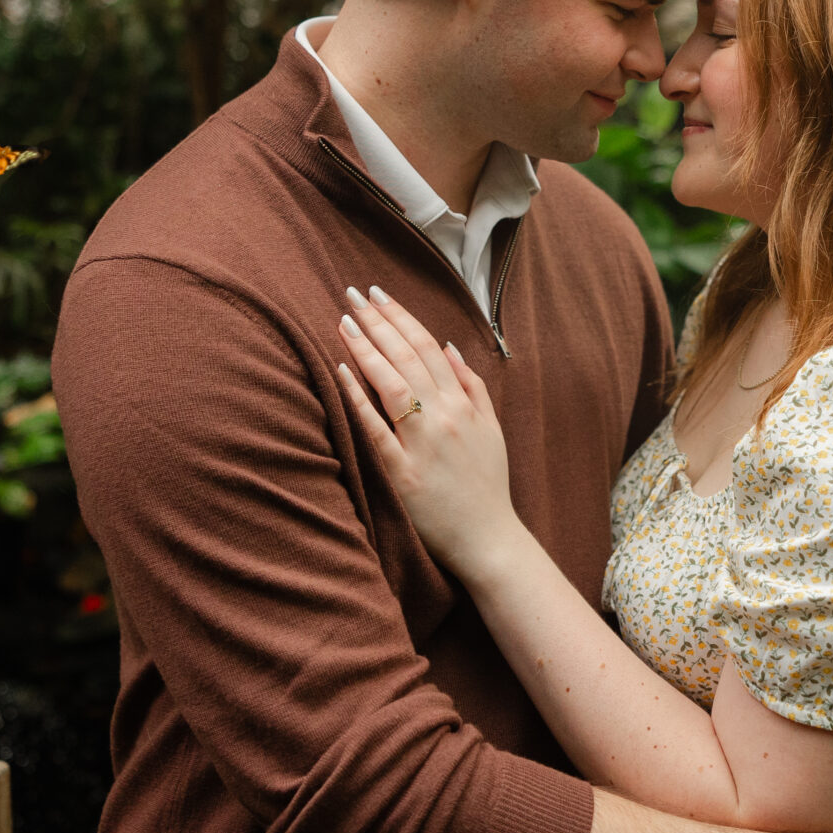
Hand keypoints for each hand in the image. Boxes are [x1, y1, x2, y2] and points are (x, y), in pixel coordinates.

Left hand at [335, 287, 524, 578]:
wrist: (489, 539)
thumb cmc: (486, 485)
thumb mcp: (491, 428)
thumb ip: (472, 386)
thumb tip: (449, 347)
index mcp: (463, 403)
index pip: (427, 347)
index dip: (401, 317)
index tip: (378, 294)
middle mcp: (444, 416)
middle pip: (406, 357)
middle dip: (377, 321)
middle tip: (351, 293)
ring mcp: (422, 443)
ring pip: (392, 383)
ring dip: (367, 348)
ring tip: (344, 320)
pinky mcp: (402, 472)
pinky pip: (376, 428)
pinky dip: (359, 396)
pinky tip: (341, 370)